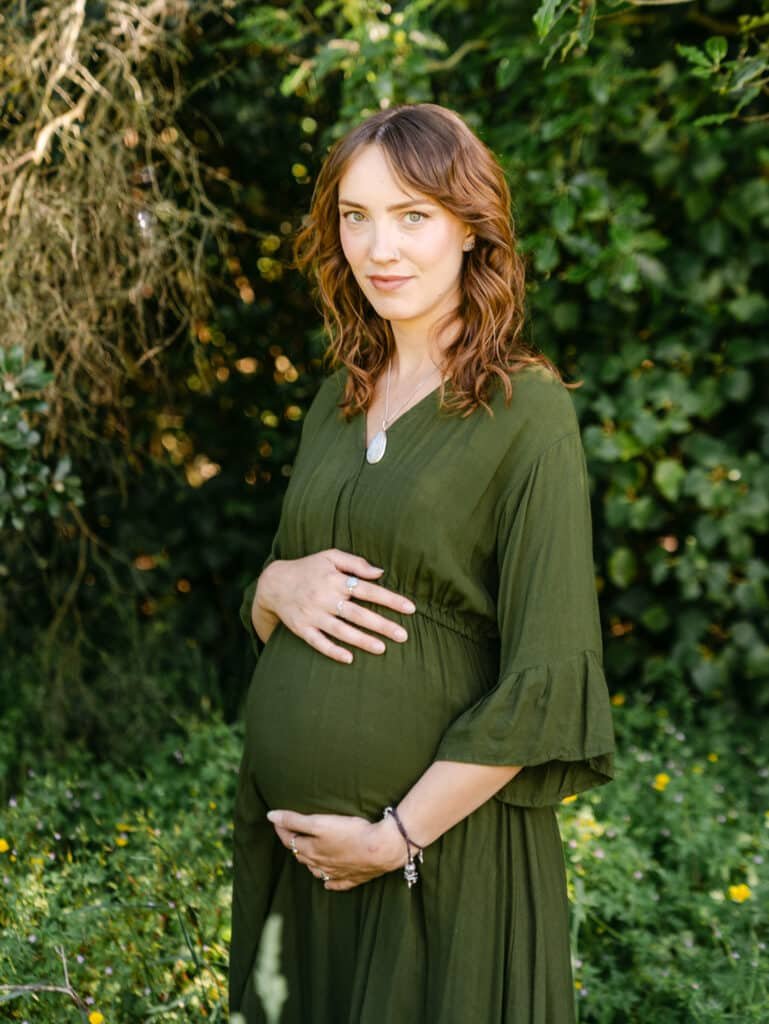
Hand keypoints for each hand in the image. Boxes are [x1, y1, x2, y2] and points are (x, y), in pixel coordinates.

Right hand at [253, 548, 415, 663]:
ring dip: (362, 640)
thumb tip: (380, 572)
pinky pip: (318, 642)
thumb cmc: (308, 568)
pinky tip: (349, 658)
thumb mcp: (330, 557)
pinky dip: (332, 651)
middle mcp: (325, 598)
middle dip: (382, 624)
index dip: (390, 599)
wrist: (273, 583)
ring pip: (341, 630)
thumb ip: (356, 563)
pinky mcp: (301, 629)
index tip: (410, 608)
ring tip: (383, 648)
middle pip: (358, 613)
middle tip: (403, 635)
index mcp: (335, 579)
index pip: (368, 589)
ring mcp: (313, 615)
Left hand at [266, 809, 404, 891]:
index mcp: (311, 850)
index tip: (277, 819)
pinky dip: (329, 881)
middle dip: (294, 844)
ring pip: (317, 870)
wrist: (381, 849)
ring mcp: (336, 873)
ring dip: (309, 862)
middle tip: (291, 833)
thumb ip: (295, 820)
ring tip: (307, 854)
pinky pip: (336, 883)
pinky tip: (327, 882)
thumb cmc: (350, 833)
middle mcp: (320, 864)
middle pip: (302, 855)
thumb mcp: (319, 822)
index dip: (282, 828)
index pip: (289, 840)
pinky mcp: (352, 877)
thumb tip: (271, 816)